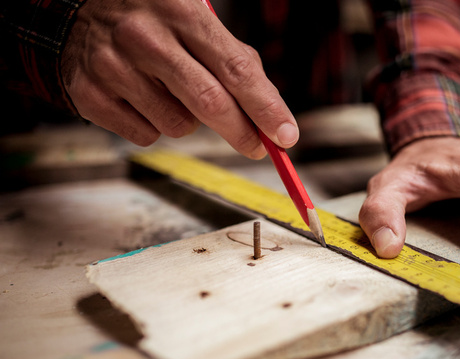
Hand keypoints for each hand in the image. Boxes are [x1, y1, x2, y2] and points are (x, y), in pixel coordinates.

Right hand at [61, 0, 297, 156]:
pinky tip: (142, 98)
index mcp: (181, 12)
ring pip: (179, 127)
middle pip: (211, 104)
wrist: (74, 11)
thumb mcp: (194, 20)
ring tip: (171, 93)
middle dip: (242, 133)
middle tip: (257, 146)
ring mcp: (113, 67)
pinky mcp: (90, 95)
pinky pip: (147, 136)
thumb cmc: (151, 20)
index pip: (236, 70)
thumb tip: (270, 113)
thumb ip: (234, 60)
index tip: (287, 136)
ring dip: (189, 122)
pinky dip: (155, 127)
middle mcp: (145, 38)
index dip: (266, 108)